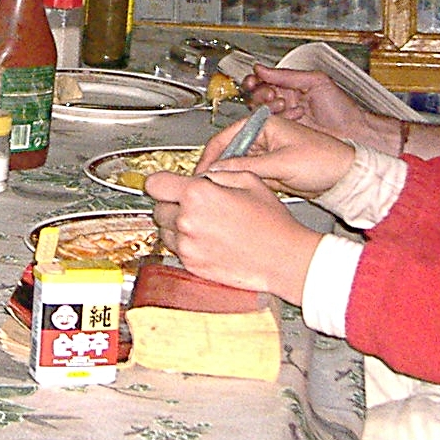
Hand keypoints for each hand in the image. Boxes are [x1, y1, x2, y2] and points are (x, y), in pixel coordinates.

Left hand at [145, 168, 320, 301]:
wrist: (283, 259)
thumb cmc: (271, 223)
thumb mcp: (249, 180)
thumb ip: (219, 173)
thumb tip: (204, 174)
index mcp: (198, 195)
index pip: (156, 184)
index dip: (162, 181)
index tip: (166, 183)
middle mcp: (187, 221)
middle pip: (159, 207)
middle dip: (173, 203)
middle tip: (196, 204)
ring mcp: (188, 246)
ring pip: (165, 230)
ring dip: (177, 225)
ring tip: (204, 224)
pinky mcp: (192, 266)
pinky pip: (177, 250)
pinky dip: (186, 244)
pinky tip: (209, 239)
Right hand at [192, 111, 355, 198]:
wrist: (345, 178)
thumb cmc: (325, 159)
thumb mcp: (284, 163)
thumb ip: (249, 166)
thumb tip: (219, 170)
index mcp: (265, 123)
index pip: (227, 135)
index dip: (210, 154)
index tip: (199, 172)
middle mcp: (263, 136)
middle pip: (229, 151)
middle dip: (216, 168)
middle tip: (204, 185)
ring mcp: (266, 154)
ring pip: (236, 166)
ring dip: (227, 179)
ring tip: (216, 192)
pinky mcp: (271, 171)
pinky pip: (248, 177)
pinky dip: (240, 186)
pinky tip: (234, 195)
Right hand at [246, 67, 397, 151]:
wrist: (352, 132)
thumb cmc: (341, 108)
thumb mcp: (316, 81)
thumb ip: (287, 75)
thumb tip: (262, 68)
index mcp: (291, 85)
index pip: (264, 80)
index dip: (255, 80)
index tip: (254, 81)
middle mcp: (285, 102)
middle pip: (258, 97)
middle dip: (261, 94)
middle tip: (272, 94)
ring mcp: (285, 119)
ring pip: (261, 113)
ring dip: (269, 108)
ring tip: (284, 105)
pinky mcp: (285, 135)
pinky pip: (270, 128)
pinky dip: (277, 121)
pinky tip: (291, 118)